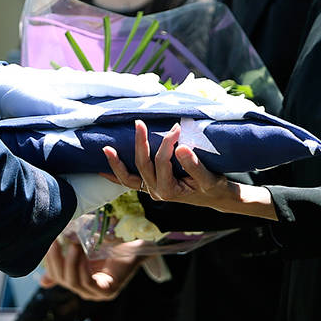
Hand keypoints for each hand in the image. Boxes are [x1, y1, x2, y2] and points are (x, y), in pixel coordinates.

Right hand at [40, 236, 141, 300]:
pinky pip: (88, 283)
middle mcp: (86, 292)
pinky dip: (82, 268)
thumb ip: (66, 261)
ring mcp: (97, 294)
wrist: (135, 246)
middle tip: (54, 242)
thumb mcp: (84, 252)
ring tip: (72, 245)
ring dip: (70, 262)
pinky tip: (82, 255)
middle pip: (64, 281)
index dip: (50, 262)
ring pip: (74, 282)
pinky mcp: (108, 291)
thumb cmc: (111, 247)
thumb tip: (43, 281)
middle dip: (56, 261)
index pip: (57, 277)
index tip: (47, 244)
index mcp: (78, 283)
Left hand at [103, 120, 228, 206]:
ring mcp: (151, 190)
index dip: (167, 143)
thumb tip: (180, 147)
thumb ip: (194, 165)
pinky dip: (116, 174)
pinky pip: (129, 182)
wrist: (216, 198)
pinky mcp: (150, 186)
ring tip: (106, 148)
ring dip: (117, 162)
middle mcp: (156, 192)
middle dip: (139, 143)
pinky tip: (103, 168)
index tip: (176, 128)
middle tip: (139, 123)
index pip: (162, 162)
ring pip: (129, 178)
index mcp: (169, 190)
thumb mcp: (209, 178)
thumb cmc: (214, 187)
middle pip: (142, 165)